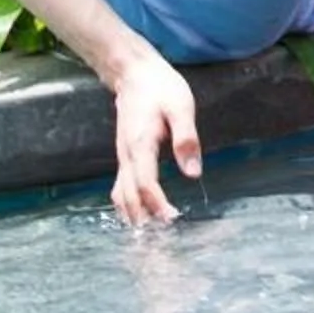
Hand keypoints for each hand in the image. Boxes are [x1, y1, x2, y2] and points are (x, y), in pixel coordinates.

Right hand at [105, 43, 201, 224]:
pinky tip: (138, 215)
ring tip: (149, 234)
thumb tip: (194, 172)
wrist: (134, 74)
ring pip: (121, 194)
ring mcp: (122, 157)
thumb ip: (186, 139)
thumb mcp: (181, 107)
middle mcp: (126, 156)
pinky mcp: (124, 156)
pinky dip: (127, 204)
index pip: (145, 183)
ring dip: (133, 215)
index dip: (157, 204)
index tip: (171, 218)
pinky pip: (120, 187)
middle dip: (143, 218)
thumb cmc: (161, 89)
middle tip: (161, 238)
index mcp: (140, 145)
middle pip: (129, 196)